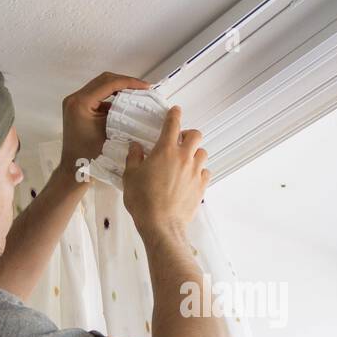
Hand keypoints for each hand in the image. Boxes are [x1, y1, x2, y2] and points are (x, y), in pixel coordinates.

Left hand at [59, 71, 151, 176]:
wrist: (74, 169)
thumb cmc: (91, 155)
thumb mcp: (110, 131)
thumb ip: (120, 112)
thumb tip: (137, 102)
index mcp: (81, 102)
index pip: (108, 83)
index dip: (129, 82)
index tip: (146, 86)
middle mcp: (74, 98)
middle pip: (103, 80)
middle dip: (125, 81)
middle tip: (143, 87)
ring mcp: (74, 102)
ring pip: (100, 85)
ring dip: (118, 87)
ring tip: (136, 92)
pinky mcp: (77, 108)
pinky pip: (96, 95)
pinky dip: (111, 96)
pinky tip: (124, 101)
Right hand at [122, 105, 208, 232]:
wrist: (161, 225)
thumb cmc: (143, 201)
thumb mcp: (130, 177)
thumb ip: (134, 158)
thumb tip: (135, 147)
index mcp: (165, 150)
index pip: (173, 124)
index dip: (174, 114)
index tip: (175, 111)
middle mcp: (184, 157)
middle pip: (196, 135)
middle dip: (189, 134)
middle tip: (180, 140)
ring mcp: (195, 172)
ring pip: (202, 153)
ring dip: (195, 153)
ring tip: (185, 160)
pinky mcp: (201, 187)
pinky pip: (206, 172)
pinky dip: (200, 171)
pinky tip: (191, 177)